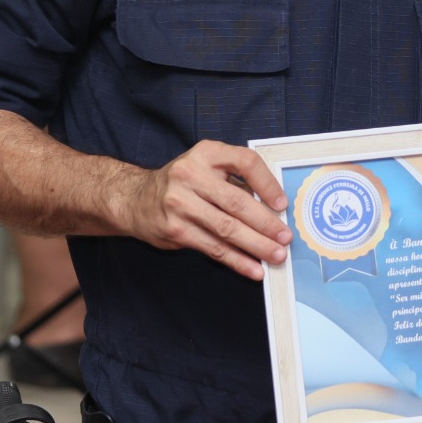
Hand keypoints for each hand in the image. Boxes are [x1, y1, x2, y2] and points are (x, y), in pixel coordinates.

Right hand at [118, 140, 290, 280]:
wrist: (136, 200)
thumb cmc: (182, 183)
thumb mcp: (206, 167)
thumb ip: (235, 180)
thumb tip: (274, 208)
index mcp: (206, 153)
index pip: (245, 162)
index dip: (267, 183)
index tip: (282, 204)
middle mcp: (191, 175)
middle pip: (237, 202)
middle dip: (266, 223)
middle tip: (286, 237)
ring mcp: (181, 204)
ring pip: (227, 228)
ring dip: (256, 245)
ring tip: (276, 256)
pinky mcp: (176, 230)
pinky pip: (214, 248)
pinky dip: (237, 260)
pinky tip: (253, 269)